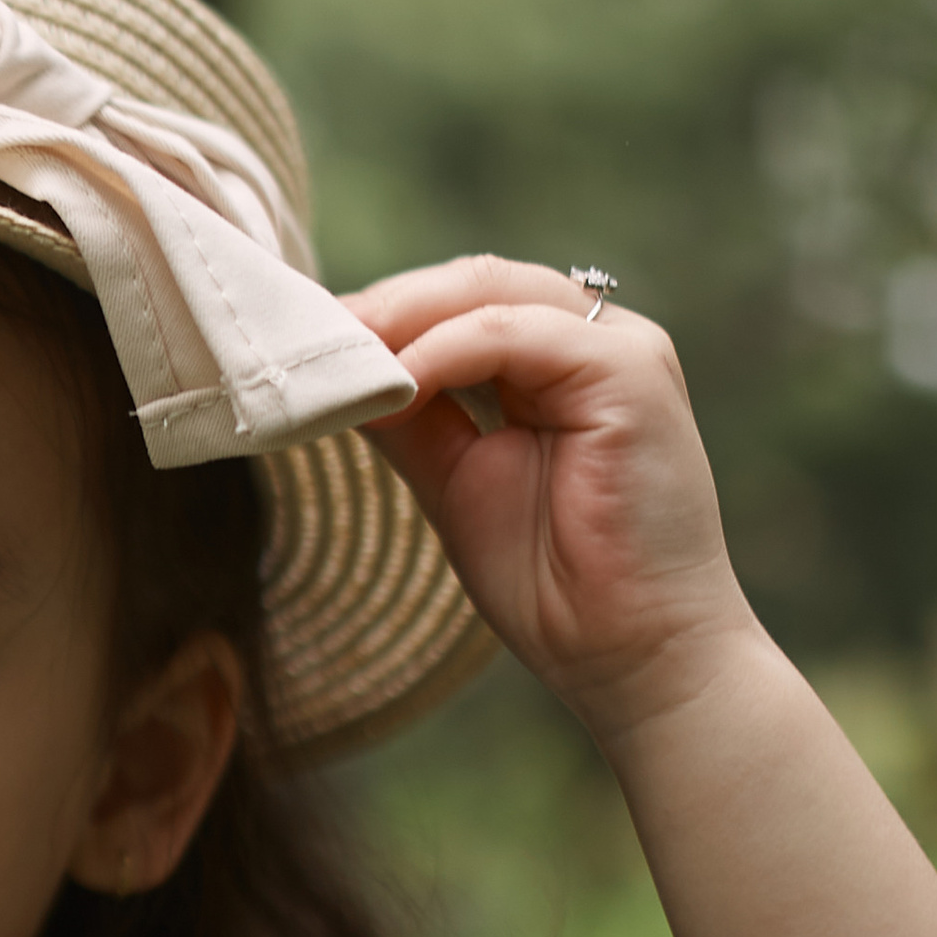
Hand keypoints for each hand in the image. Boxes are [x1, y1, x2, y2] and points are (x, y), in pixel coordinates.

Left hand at [347, 255, 758, 747]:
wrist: (633, 654)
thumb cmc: (556, 584)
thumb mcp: (457, 483)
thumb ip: (413, 422)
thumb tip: (342, 378)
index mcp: (558, 365)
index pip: (461, 304)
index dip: (382, 317)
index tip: (304, 346)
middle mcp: (594, 343)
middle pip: (472, 283)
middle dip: (382, 308)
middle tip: (303, 339)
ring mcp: (619, 349)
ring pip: (490, 292)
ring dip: (401, 320)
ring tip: (337, 357)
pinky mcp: (631, 371)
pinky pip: (514, 333)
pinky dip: (443, 351)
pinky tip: (395, 382)